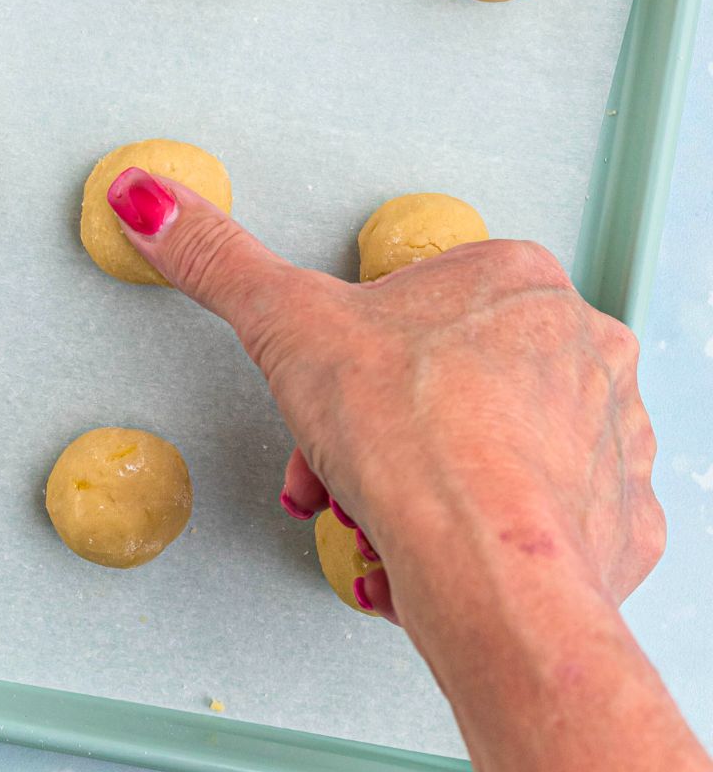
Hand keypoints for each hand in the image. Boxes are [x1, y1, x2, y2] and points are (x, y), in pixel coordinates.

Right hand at [105, 168, 664, 645]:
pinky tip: (446, 555)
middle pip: (452, 387)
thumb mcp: (286, 327)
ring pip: (495, 456)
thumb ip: (217, 260)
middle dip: (380, 442)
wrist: (487, 572)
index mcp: (517, 280)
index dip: (351, 367)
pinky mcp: (622, 521)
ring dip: (428, 493)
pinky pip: (545, 527)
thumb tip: (148, 199)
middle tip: (349, 474)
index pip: (417, 308)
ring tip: (389, 523)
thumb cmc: (414, 444)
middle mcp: (584, 346)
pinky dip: (491, 544)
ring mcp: (614, 434)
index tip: (331, 405)